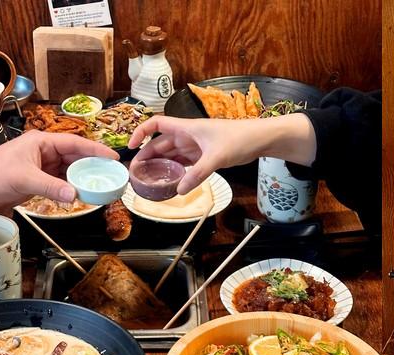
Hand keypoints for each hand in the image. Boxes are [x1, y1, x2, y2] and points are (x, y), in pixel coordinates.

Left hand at [0, 131, 117, 210]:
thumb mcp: (23, 179)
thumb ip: (51, 187)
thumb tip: (75, 194)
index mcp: (41, 142)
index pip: (75, 143)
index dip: (95, 150)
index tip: (113, 157)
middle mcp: (43, 151)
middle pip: (75, 156)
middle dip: (93, 165)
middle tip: (112, 175)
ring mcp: (41, 166)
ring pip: (69, 170)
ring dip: (83, 178)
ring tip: (102, 185)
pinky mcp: (37, 179)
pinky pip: (60, 181)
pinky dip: (71, 187)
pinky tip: (82, 194)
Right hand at [127, 115, 313, 193]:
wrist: (262, 139)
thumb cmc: (240, 139)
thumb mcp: (217, 157)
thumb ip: (198, 174)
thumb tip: (179, 190)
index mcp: (186, 128)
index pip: (156, 124)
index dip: (140, 132)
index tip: (131, 147)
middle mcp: (188, 136)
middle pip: (160, 144)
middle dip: (147, 156)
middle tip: (136, 174)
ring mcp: (196, 146)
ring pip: (172, 155)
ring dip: (160, 165)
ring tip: (148, 180)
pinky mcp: (205, 155)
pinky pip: (185, 163)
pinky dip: (176, 170)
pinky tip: (170, 182)